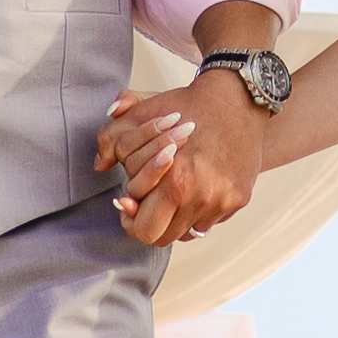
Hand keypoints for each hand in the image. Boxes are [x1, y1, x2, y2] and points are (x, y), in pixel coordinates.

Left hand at [99, 75, 263, 242]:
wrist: (237, 99)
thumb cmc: (188, 107)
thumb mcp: (144, 114)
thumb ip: (113, 138)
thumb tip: (100, 164)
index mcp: (175, 181)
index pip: (143, 229)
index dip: (131, 219)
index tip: (129, 205)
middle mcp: (200, 197)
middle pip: (163, 238)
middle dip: (150, 223)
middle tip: (146, 206)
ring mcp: (221, 201)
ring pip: (187, 232)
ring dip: (175, 218)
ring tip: (169, 195)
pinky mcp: (238, 199)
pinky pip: (209, 221)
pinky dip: (198, 211)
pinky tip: (193, 190)